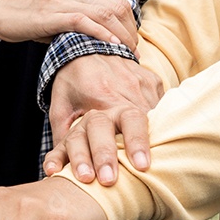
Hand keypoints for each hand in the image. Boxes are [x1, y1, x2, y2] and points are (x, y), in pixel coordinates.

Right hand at [0, 0, 137, 48]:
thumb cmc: (26, 16)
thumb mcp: (58, 14)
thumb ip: (78, 21)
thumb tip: (98, 41)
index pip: (118, 3)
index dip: (131, 24)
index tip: (131, 44)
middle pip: (118, 8)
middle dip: (130, 32)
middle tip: (132, 53)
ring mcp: (63, 1)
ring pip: (105, 14)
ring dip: (121, 36)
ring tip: (126, 53)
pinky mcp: (51, 14)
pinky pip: (83, 21)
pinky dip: (100, 33)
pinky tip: (110, 45)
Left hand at [44, 54, 164, 184]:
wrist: (87, 46)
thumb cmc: (71, 81)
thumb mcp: (60, 106)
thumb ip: (62, 136)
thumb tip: (58, 171)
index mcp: (98, 95)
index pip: (106, 125)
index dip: (108, 150)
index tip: (112, 173)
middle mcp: (123, 89)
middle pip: (135, 120)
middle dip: (137, 146)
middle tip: (139, 171)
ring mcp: (142, 83)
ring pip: (154, 115)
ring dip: (152, 139)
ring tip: (157, 163)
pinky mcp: (153, 81)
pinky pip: (161, 107)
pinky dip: (159, 125)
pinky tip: (160, 141)